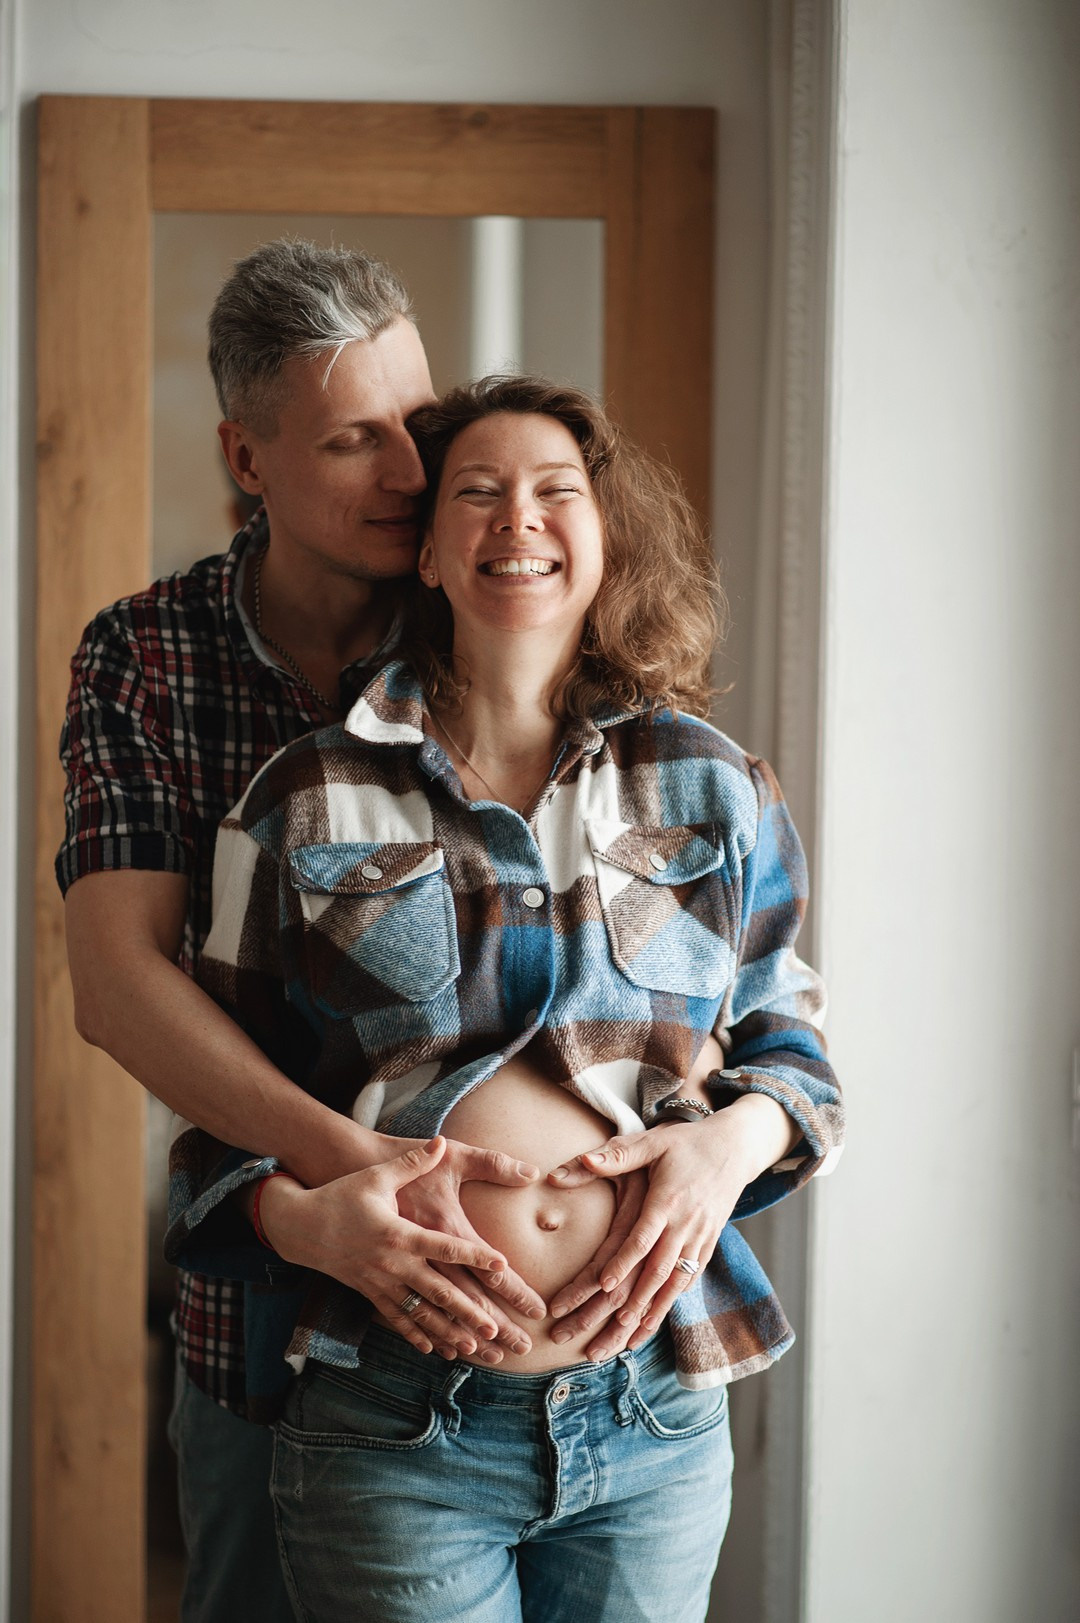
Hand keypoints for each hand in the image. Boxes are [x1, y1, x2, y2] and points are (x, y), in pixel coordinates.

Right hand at [258, 1137, 528, 1360]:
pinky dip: (416, 1335)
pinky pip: (396, 1319)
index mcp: (399, 1233)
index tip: (502, 1266)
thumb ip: (412, 1163)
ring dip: (448, 1332)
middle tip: (496, 1329)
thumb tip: (441, 1141)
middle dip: (467, 1312)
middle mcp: (392, 1264)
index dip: (474, 1255)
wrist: (300, 1225)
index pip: (445, 1246)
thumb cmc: (342, 1196)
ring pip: (420, 1313)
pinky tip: (435, 1350)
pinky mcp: (369, 1293)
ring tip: (473, 1348)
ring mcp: (380, 1283)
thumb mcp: (376, 1176)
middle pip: (438, 1292)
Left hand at [547, 1105, 773, 1342]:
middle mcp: (686, 1223)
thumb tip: (583, 1159)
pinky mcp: (709, 1243)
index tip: (604, 1284)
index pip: (644, 1237)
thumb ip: (618, 1155)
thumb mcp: (652, 1142)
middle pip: (658, 1269)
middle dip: (634, 1301)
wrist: (735, 1147)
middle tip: (610, 1325)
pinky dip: (673, 1301)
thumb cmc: (686, 1143)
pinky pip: (690, 1278)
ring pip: (676, 1281)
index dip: (625, 1261)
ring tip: (630, 1338)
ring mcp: (701, 1236)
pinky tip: (656, 1318)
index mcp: (668, 1200)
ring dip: (654, 1310)